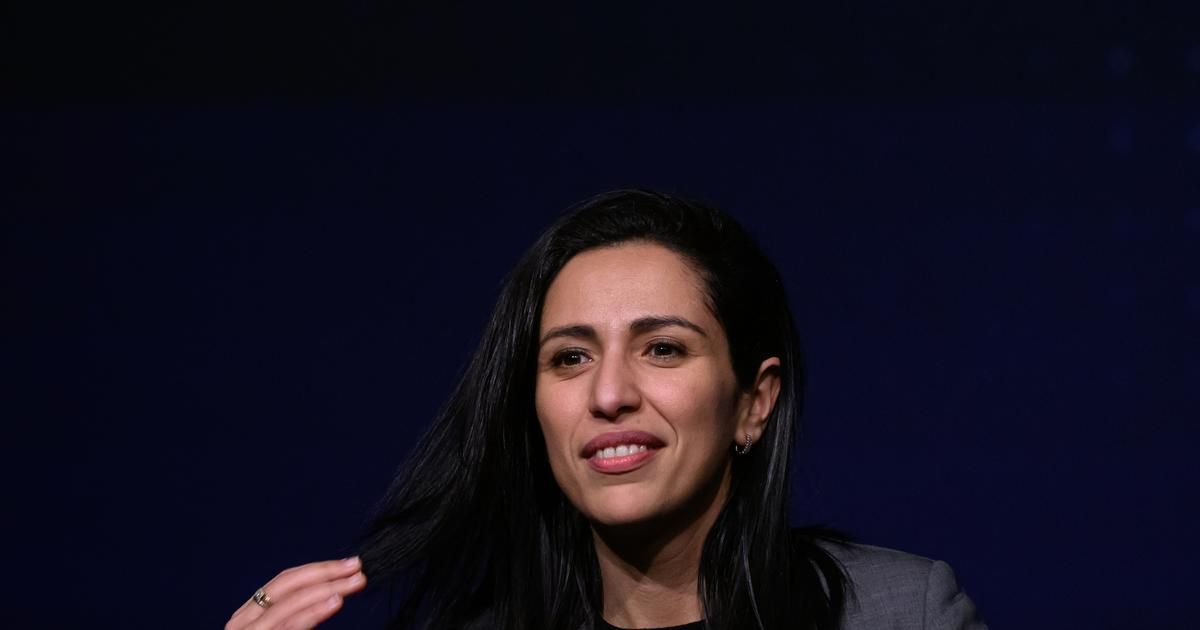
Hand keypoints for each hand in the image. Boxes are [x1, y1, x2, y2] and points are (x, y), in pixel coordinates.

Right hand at [226, 557, 366, 629]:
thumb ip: (300, 615)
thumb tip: (335, 593)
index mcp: (250, 616)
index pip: (285, 583)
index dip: (318, 570)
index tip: (349, 565)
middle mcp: (243, 623)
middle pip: (286, 587)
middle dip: (324, 573)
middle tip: (356, 568)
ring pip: (288, 604)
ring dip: (325, 588)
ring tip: (353, 583)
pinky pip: (289, 626)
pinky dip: (313, 612)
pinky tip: (335, 602)